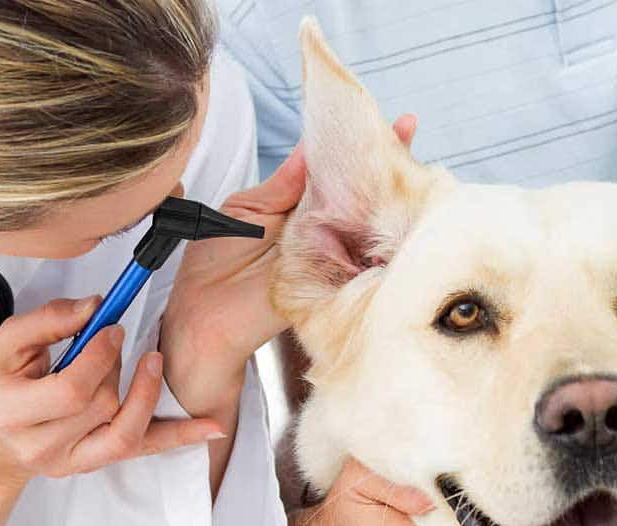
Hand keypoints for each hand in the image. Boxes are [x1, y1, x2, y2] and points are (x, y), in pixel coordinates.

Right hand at [0, 296, 223, 482]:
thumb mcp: (4, 346)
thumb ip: (47, 320)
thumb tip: (95, 306)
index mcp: (15, 412)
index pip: (72, 390)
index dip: (99, 355)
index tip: (108, 327)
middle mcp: (44, 445)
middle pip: (101, 407)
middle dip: (115, 366)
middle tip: (114, 340)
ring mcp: (71, 461)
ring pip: (125, 434)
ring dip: (147, 394)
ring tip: (153, 363)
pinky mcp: (92, 464)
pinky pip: (142, 451)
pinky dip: (179, 437)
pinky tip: (211, 427)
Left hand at [161, 115, 421, 377]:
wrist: (205, 313)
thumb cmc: (216, 260)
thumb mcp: (247, 210)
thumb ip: (283, 182)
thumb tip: (310, 146)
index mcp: (300, 203)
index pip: (338, 170)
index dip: (363, 146)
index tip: (393, 122)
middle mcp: (323, 227)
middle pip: (364, 194)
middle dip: (390, 165)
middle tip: (407, 133)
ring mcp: (334, 255)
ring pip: (372, 227)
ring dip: (393, 203)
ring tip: (411, 169)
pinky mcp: (336, 285)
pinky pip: (366, 266)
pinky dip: (384, 249)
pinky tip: (402, 223)